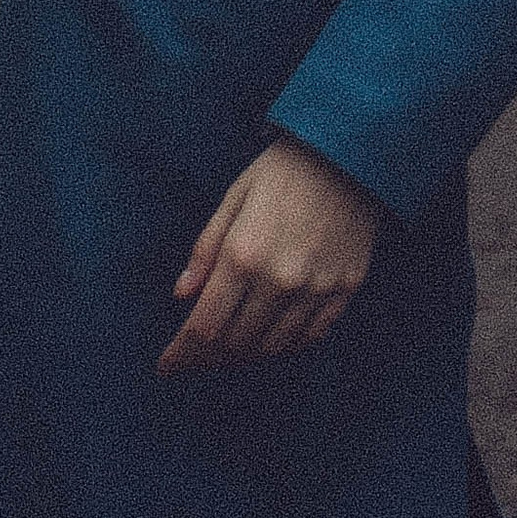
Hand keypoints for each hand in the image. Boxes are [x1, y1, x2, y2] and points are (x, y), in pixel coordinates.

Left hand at [158, 138, 379, 374]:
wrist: (349, 151)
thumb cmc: (285, 170)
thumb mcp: (235, 198)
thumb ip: (206, 250)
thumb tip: (182, 296)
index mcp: (243, 255)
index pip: (204, 327)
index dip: (181, 354)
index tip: (167, 366)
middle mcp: (278, 280)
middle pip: (234, 344)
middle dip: (207, 358)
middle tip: (194, 358)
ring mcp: (315, 288)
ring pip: (271, 347)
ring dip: (243, 356)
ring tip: (227, 352)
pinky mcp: (343, 289)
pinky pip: (309, 337)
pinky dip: (284, 347)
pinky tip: (269, 340)